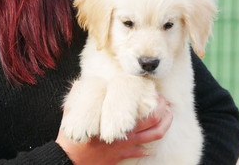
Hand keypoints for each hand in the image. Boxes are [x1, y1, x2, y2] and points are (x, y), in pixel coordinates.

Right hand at [56, 96, 171, 164]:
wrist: (71, 160)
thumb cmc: (71, 137)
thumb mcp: (71, 112)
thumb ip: (77, 95)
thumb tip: (80, 82)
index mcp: (113, 121)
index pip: (139, 109)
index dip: (150, 100)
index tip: (154, 91)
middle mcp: (124, 134)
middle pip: (153, 121)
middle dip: (163, 111)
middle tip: (166, 102)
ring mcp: (125, 146)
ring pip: (153, 135)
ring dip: (164, 125)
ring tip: (168, 116)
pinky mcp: (122, 155)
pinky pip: (142, 150)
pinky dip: (149, 144)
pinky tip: (151, 137)